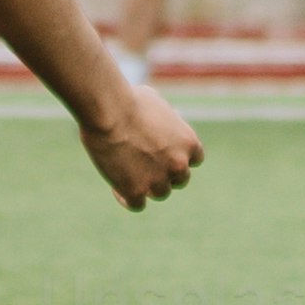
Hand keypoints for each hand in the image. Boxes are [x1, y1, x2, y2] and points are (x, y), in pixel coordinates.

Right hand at [83, 79, 204, 212]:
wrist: (109, 111)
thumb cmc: (128, 99)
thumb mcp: (156, 103)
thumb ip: (164, 119)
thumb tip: (160, 120)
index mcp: (189, 143)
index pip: (195, 159)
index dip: (179, 157)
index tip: (165, 155)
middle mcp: (179, 165)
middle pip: (180, 180)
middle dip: (165, 173)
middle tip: (145, 165)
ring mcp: (158, 181)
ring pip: (160, 193)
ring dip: (147, 186)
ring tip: (127, 174)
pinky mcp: (135, 191)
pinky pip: (136, 205)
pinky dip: (127, 197)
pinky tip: (115, 187)